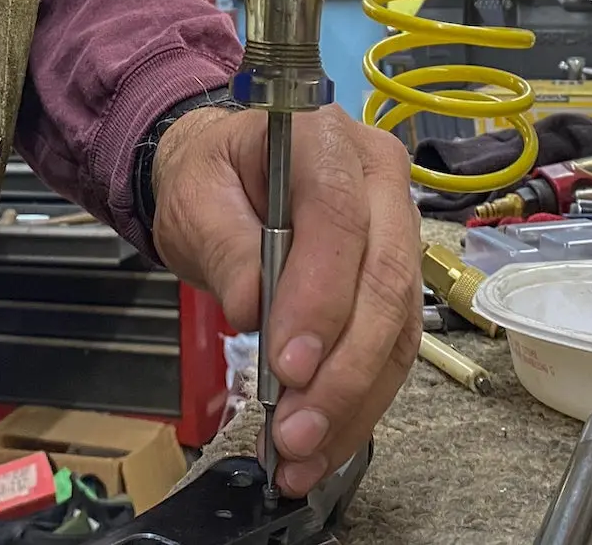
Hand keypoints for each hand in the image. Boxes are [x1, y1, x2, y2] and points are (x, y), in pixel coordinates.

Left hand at [150, 105, 420, 495]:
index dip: (320, 296)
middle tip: (296, 428)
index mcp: (327, 138)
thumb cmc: (211, 176)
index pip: (340, 219)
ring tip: (302, 453)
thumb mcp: (194, 198)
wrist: (225, 176)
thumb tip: (252, 308)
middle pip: (385, 279)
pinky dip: (358, 404)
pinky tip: (322, 445)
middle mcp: (379, 180)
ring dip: (353, 400)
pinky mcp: (395, 282)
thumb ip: (226, 248)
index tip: (287, 364)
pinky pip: (391, 351)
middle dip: (343, 367)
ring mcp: (396, 231)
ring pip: (397, 327)